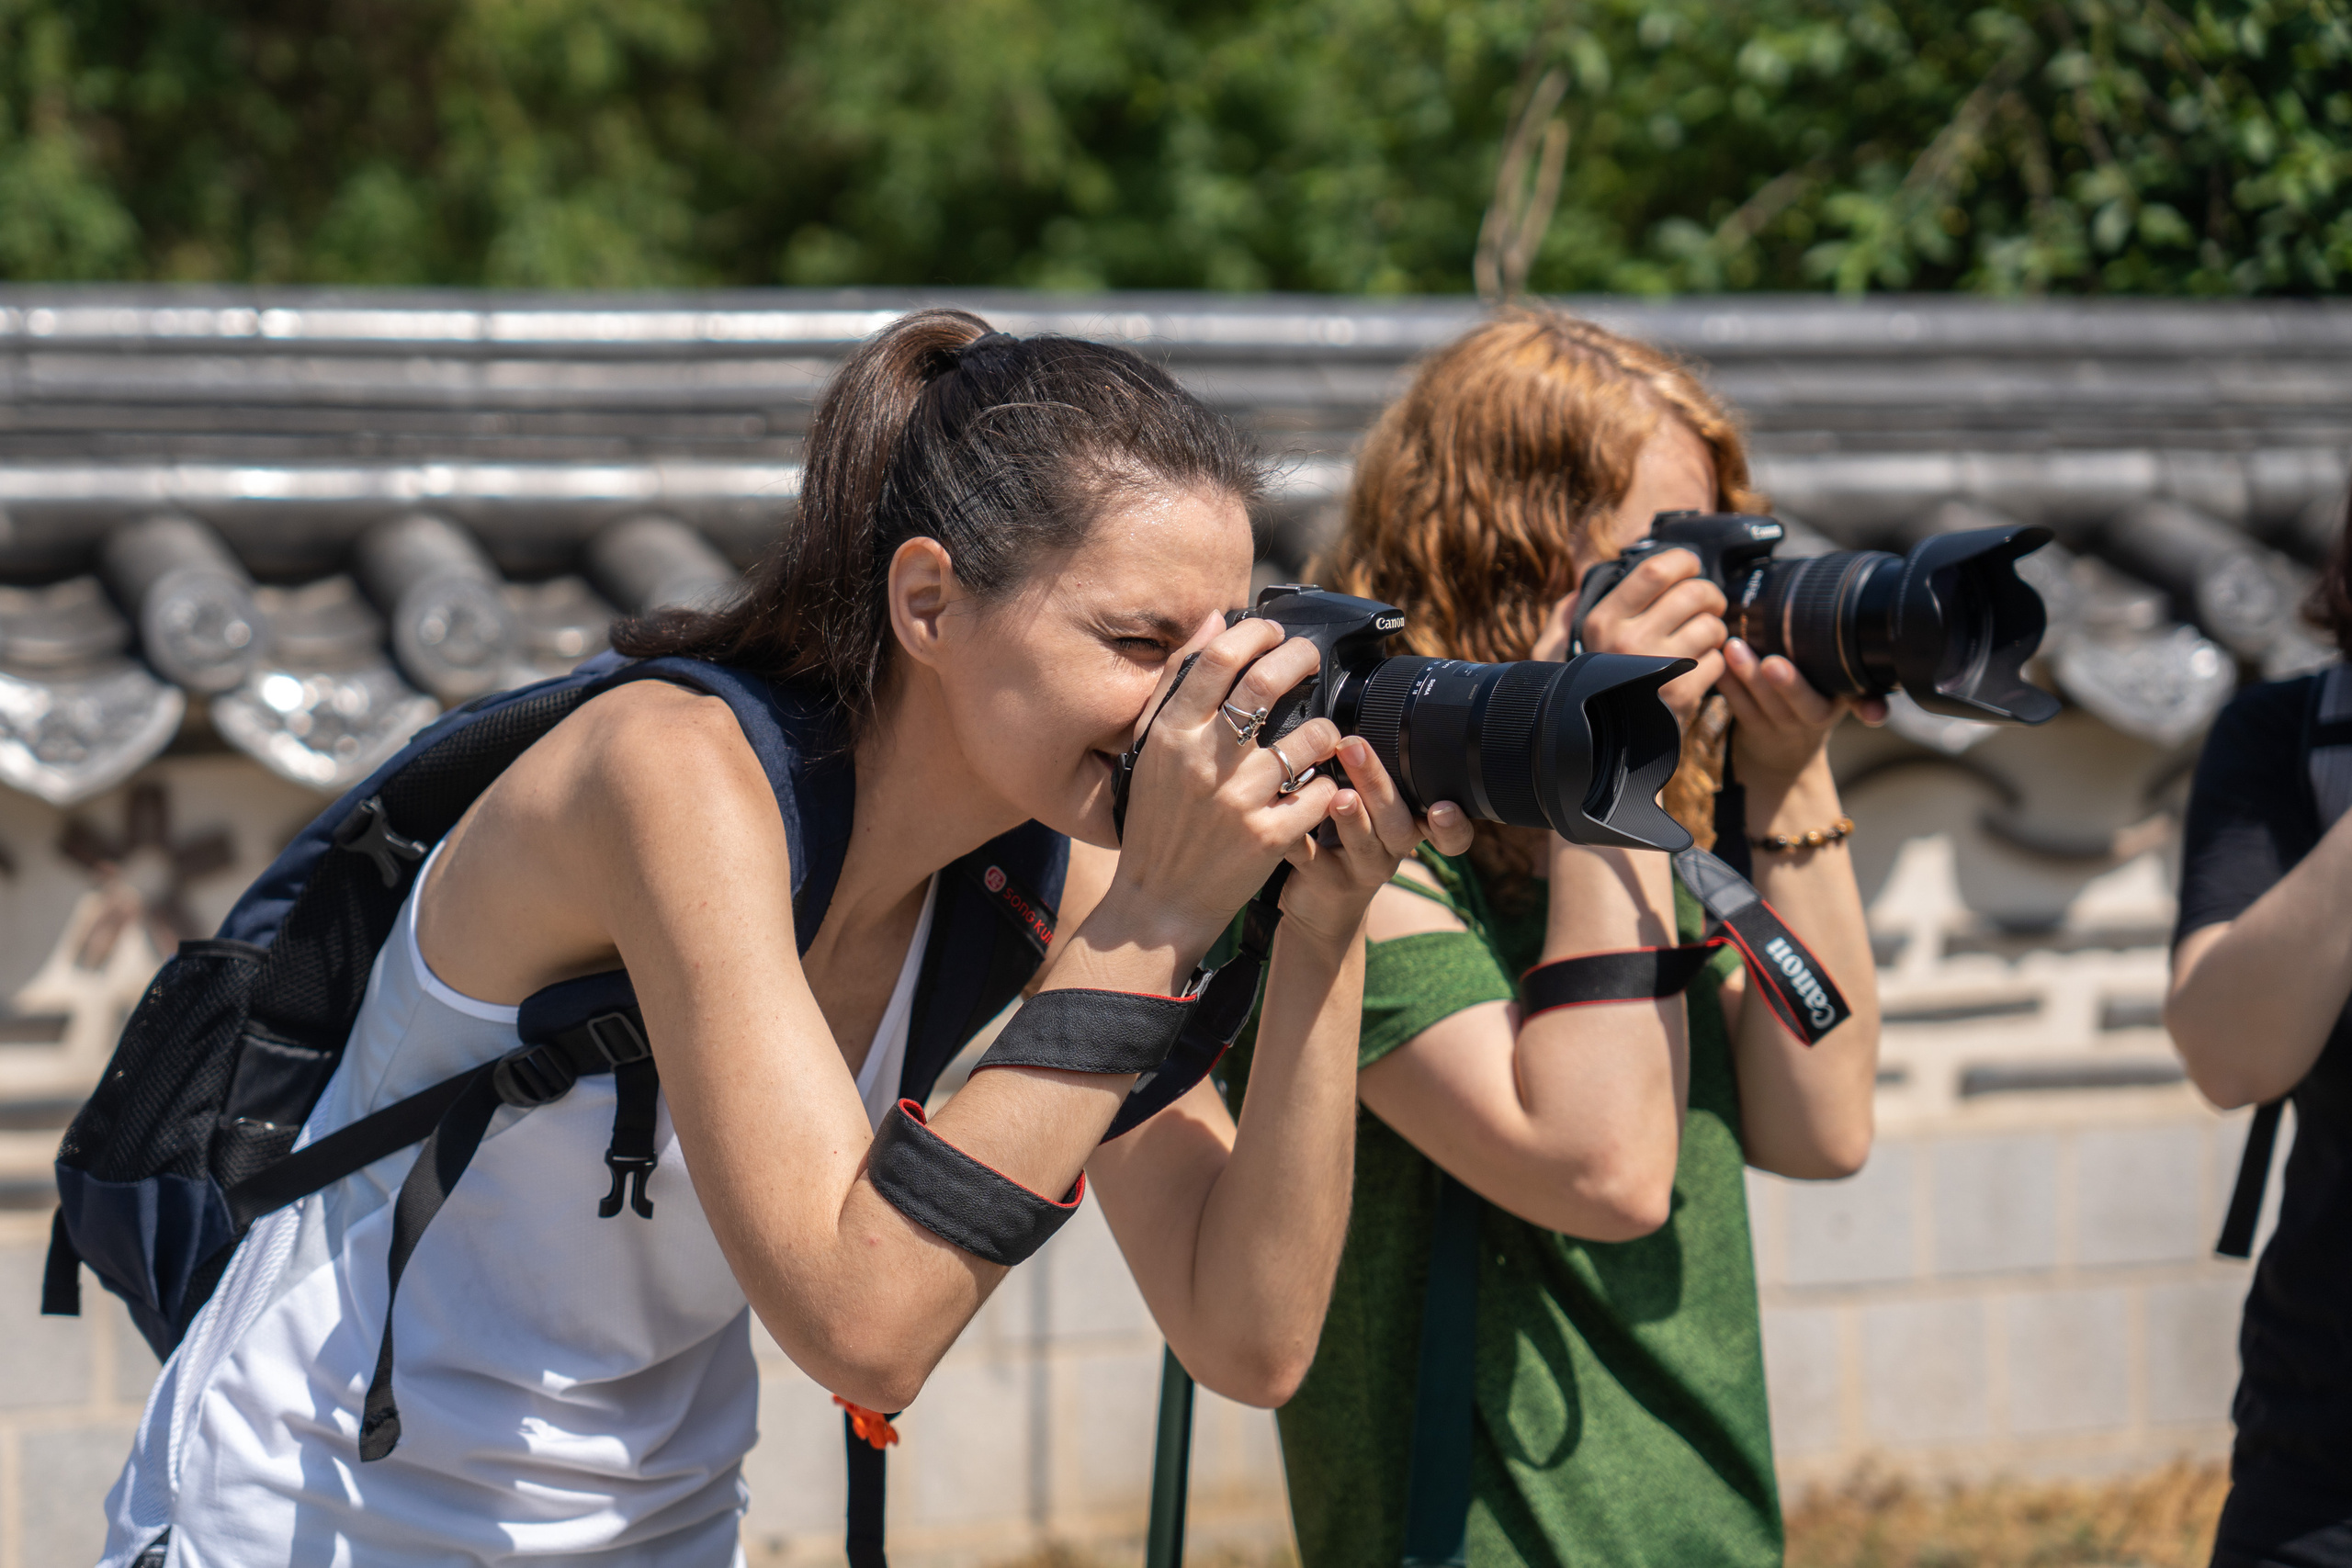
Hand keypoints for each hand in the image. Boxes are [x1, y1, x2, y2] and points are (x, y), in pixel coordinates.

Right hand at [1092, 616, 1353, 960]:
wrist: (1159, 903)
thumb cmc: (1156, 821)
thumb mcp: (1151, 750)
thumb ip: (1178, 685)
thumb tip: (1216, 622)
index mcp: (1171, 735)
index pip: (1218, 658)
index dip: (1256, 632)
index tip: (1273, 631)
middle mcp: (1203, 762)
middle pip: (1265, 682)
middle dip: (1300, 658)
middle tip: (1311, 659)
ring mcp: (1238, 800)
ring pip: (1309, 737)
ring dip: (1324, 731)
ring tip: (1319, 736)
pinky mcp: (1268, 837)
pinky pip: (1321, 792)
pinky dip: (1327, 786)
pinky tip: (1317, 788)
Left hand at [1277, 736, 1473, 950]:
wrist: (1324, 906)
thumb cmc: (1348, 839)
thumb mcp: (1371, 807)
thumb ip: (1370, 771)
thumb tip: (1353, 710)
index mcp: (1410, 825)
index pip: (1449, 831)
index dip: (1453, 824)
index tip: (1444, 807)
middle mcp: (1394, 848)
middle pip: (1399, 822)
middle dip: (1379, 785)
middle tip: (1356, 750)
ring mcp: (1363, 868)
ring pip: (1365, 843)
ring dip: (1352, 817)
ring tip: (1337, 796)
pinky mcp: (1328, 882)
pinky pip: (1315, 861)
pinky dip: (1301, 842)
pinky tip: (1289, 828)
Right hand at [1534, 551, 1725, 731]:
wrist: (1603, 748)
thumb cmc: (1585, 691)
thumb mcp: (1554, 653)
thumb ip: (1563, 618)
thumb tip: (1578, 590)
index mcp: (1601, 621)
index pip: (1655, 571)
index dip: (1683, 561)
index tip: (1690, 566)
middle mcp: (1627, 642)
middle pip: (1693, 593)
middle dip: (1710, 594)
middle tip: (1707, 604)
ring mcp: (1657, 669)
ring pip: (1712, 626)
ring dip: (1715, 629)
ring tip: (1702, 638)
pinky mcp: (1681, 696)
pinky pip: (1717, 661)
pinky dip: (1715, 662)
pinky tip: (1697, 668)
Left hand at [1718, 636, 1886, 788]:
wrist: (1784, 757)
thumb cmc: (1812, 704)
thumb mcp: (1839, 693)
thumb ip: (1852, 676)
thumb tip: (1877, 627)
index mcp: (1842, 703)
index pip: (1863, 705)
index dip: (1871, 709)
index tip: (1871, 714)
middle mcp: (1815, 718)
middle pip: (1807, 706)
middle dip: (1791, 686)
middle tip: (1773, 663)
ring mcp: (1782, 728)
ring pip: (1766, 706)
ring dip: (1748, 676)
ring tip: (1733, 647)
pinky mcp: (1753, 730)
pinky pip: (1740, 708)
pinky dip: (1728, 685)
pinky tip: (1716, 663)